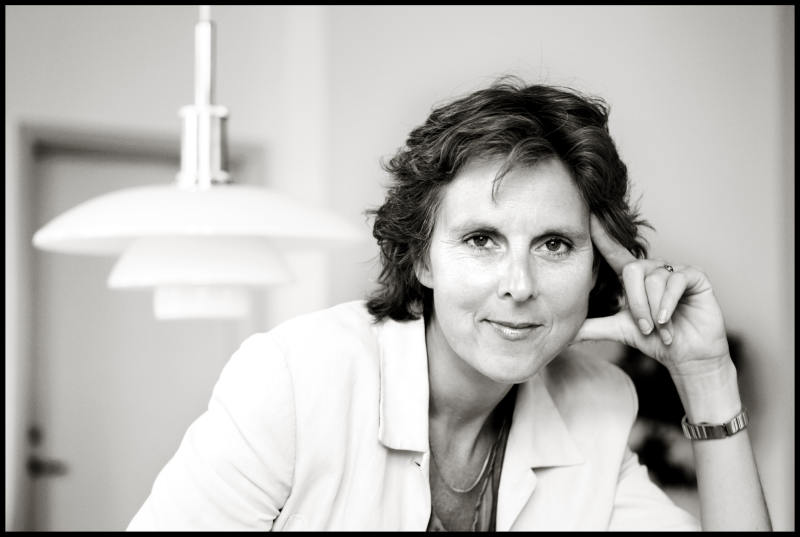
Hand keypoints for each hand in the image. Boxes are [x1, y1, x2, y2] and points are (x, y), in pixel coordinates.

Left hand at [571, 215, 731, 376]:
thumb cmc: (655, 339)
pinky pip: (675, 282)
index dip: (602, 235)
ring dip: (654, 311)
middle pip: (632, 271)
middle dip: (636, 305)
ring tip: (660, 328)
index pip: (614, 252)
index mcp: (633, 277)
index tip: (589, 215)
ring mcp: (674, 270)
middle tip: (645, 327)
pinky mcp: (695, 275)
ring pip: (654, 281)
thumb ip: (592, 327)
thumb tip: (564, 333)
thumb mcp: (619, 330)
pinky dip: (667, 305)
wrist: (687, 354)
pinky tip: (668, 321)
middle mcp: (652, 268)